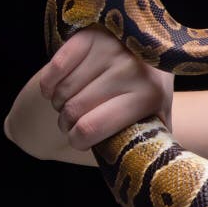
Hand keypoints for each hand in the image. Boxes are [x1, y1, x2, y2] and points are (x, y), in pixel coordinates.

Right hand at [38, 25, 173, 150]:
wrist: (149, 52)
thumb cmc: (149, 94)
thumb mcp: (158, 119)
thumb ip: (153, 144)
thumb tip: (147, 171)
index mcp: (150, 95)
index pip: (90, 128)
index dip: (77, 140)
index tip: (78, 141)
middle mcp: (132, 69)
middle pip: (73, 111)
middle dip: (66, 124)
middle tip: (72, 125)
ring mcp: (111, 48)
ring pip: (62, 91)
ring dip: (59, 104)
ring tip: (70, 106)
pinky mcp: (92, 35)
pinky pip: (54, 68)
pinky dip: (49, 84)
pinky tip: (58, 89)